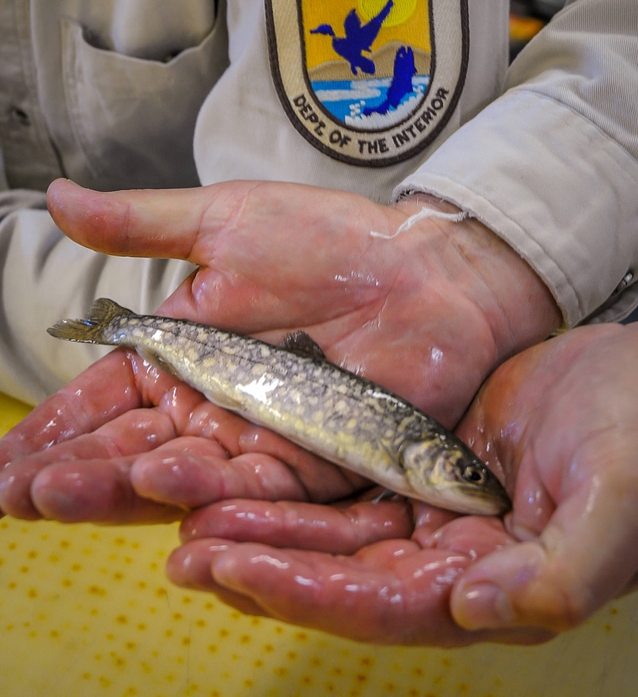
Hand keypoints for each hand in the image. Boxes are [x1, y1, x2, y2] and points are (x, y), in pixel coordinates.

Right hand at [0, 178, 557, 523]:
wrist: (424, 266)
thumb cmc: (327, 239)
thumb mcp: (224, 222)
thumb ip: (141, 226)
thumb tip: (55, 196)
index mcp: (182, 355)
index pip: (103, 402)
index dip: (53, 430)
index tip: (0, 463)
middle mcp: (210, 409)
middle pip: (129, 452)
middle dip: (69, 472)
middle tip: (14, 492)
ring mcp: (259, 442)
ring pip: (179, 479)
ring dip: (118, 489)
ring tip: (61, 491)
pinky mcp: (313, 466)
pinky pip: (257, 493)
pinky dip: (209, 496)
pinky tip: (159, 489)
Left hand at [165, 323, 637, 644]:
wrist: (635, 376)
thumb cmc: (637, 436)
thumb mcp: (614, 502)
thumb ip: (559, 571)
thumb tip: (480, 611)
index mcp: (495, 586)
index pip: (385, 604)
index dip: (309, 592)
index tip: (237, 570)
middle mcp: (452, 562)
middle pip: (341, 573)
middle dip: (262, 564)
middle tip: (185, 551)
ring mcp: (431, 513)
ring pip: (333, 531)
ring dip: (264, 526)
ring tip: (191, 516)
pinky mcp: (417, 464)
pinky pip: (345, 479)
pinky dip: (294, 481)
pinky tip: (246, 474)